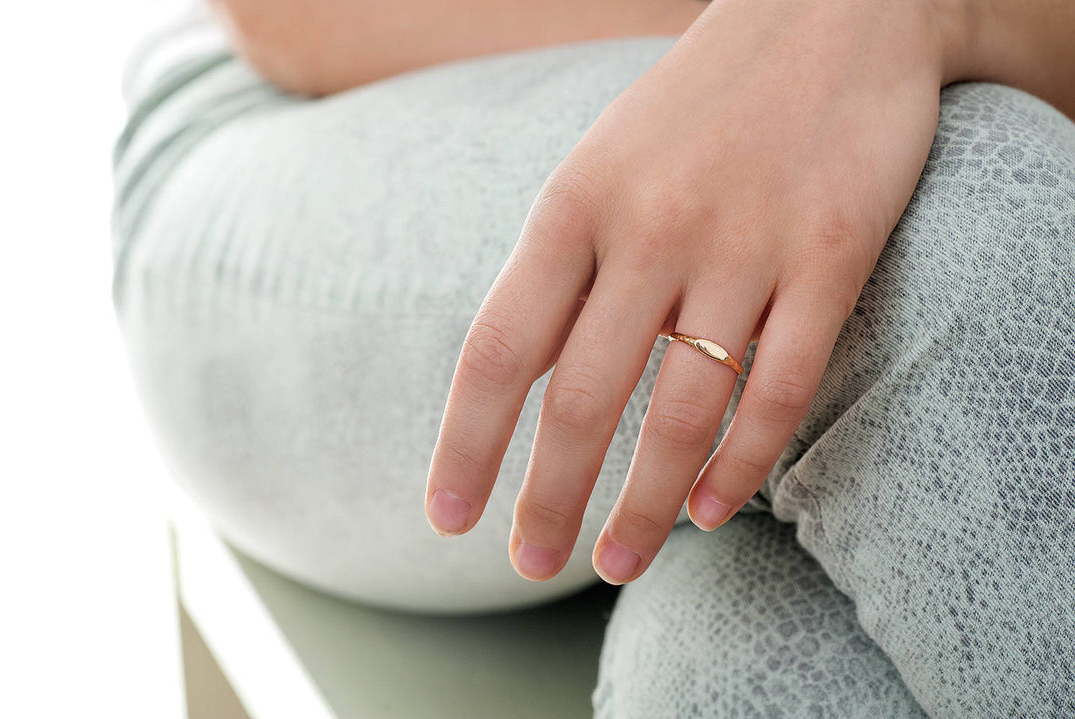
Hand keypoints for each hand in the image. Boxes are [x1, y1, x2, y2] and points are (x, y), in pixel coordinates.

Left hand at [425, 0, 966, 583]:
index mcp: (573, 205)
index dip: (467, 444)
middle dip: (547, 499)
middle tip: (529, 566)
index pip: (499, 349)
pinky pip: (781, 385)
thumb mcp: (600, 166)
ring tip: (618, 564)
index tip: (447, 518)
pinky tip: (714, 509)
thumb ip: (564, 268)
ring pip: (680, 410)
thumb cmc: (697, 108)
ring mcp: (743, 242)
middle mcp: (648, 228)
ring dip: (644, 506)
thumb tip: (527, 382)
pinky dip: (743, 460)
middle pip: (581, 400)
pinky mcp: (832, 253)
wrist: (833, 10)